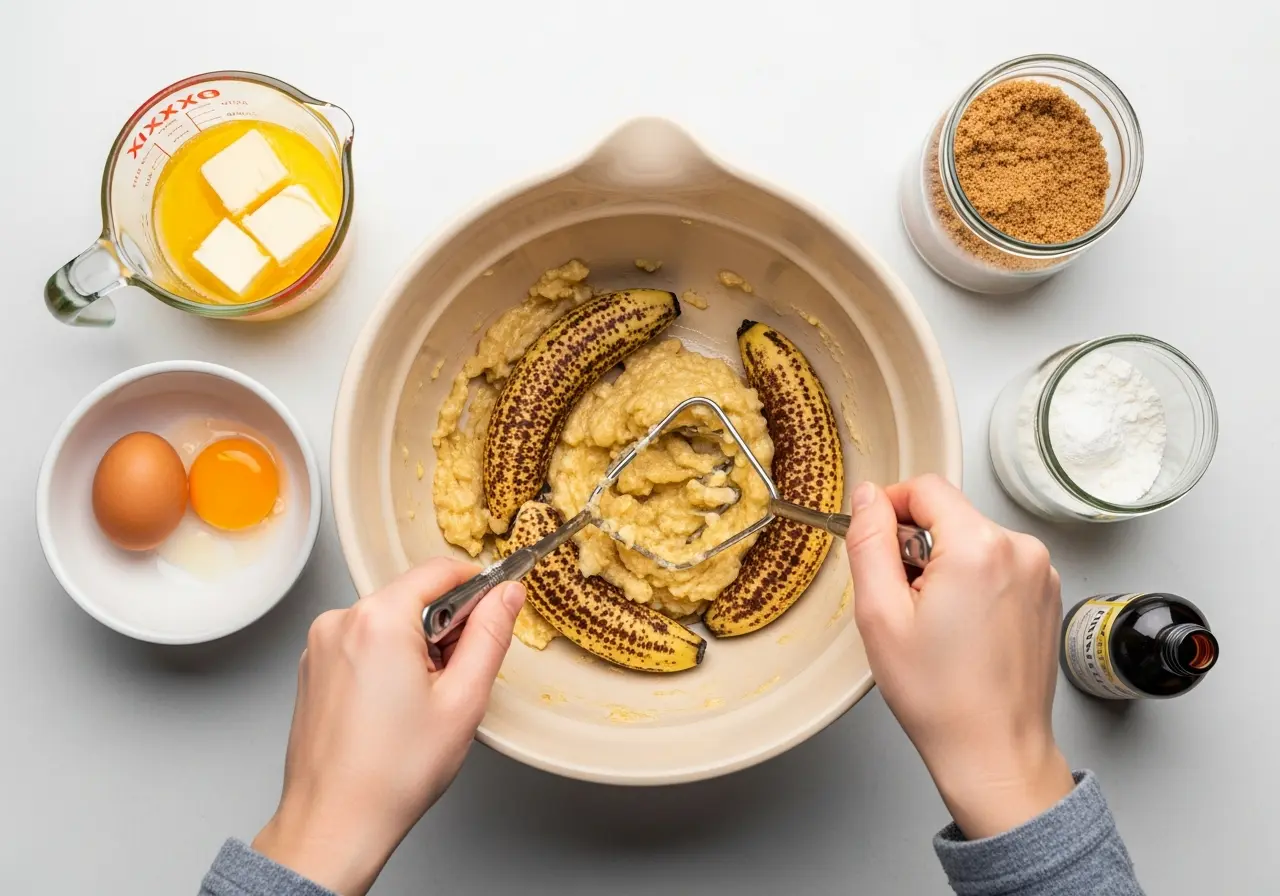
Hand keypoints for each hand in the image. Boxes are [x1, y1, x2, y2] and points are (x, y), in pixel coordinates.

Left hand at [252, 560, 524, 894]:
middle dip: (445, 626)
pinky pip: (363, 643)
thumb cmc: (393, 773)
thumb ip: (491, 634)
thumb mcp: (463, 699)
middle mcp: (341, 621)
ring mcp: (320, 644)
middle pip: (413, 596)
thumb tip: (508, 594)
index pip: (439, 570)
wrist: (334, 824)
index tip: (498, 607)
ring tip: (423, 702)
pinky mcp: (313, 667)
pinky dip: (387, 661)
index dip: (477, 585)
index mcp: (378, 618)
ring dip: (416, 645)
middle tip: (458, 678)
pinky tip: (395, 707)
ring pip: (388, 620)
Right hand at [844, 475, 1071, 839]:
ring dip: (945, 566)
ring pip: (973, 540)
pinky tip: (963, 630)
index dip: (890, 508)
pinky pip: (998, 565)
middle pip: (950, 515)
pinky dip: (973, 583)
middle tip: (904, 602)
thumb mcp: (879, 614)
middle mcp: (1020, 549)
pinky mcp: (1047, 594)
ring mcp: (1041, 573)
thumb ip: (869, 541)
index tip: (875, 544)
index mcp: (978, 546)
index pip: (926, 488)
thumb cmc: (939, 695)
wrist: (995, 752)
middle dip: (918, 546)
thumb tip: (868, 497)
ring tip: (936, 623)